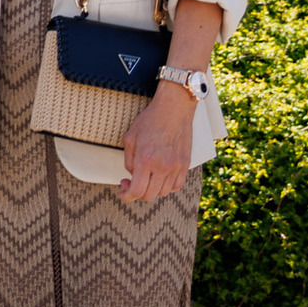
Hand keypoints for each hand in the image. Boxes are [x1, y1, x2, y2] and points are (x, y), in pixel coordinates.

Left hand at [119, 84, 196, 202]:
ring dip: (152, 189)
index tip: (122, 193)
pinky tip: (160, 177)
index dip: (126, 196)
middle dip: (136, 193)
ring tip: (146, 177)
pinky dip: (167, 186)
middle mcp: (162, 167)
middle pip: (149, 195)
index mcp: (145, 159)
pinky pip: (177, 186)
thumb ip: (128, 161)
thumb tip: (131, 175)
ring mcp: (176, 167)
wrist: (174, 109)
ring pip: (163, 193)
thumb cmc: (150, 120)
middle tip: (130, 182)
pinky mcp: (185, 165)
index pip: (136, 191)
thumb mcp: (130, 138)